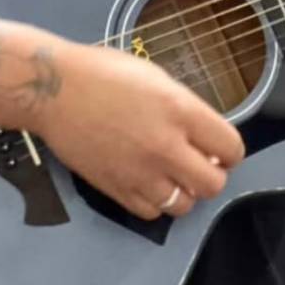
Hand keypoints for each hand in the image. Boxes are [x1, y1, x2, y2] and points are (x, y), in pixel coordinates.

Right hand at [33, 40, 244, 220]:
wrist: (54, 90)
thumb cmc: (104, 72)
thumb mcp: (155, 77)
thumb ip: (183, 107)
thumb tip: (201, 133)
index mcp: (180, 111)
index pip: (231, 147)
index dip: (230, 151)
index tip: (220, 149)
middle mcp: (166, 147)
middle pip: (213, 184)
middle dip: (211, 174)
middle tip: (198, 163)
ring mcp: (141, 173)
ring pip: (184, 205)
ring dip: (184, 191)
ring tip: (172, 175)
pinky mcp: (116, 190)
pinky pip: (152, 213)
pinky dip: (155, 202)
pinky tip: (148, 183)